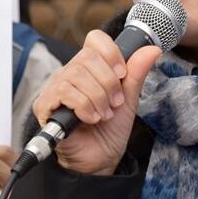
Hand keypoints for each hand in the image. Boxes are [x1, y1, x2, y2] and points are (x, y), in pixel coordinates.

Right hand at [31, 29, 160, 176]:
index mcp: (89, 68)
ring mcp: (55, 88)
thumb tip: (152, 49)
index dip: (111, 53)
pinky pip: (64, 92)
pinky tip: (90, 119)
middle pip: (87, 57)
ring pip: (76, 75)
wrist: (100, 159)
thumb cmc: (110, 129)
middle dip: (108, 83)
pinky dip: (84, 106)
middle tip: (114, 103)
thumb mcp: (128, 99)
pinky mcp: (45, 105)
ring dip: (98, 98)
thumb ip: (136, 73)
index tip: (122, 74)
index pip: (95, 40)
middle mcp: (69, 73)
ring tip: (103, 115)